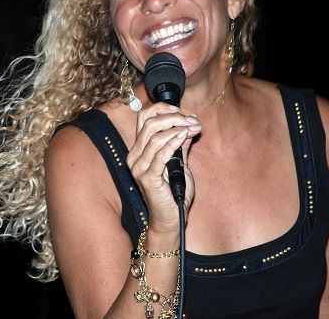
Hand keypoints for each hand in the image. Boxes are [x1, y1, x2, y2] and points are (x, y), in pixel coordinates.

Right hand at [126, 101, 199, 232]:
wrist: (171, 220)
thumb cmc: (174, 194)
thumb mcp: (180, 163)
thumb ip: (181, 144)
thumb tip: (190, 123)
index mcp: (138, 149)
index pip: (143, 118)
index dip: (162, 109)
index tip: (181, 110)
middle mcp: (134, 156)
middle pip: (149, 123)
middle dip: (173, 117)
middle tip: (192, 120)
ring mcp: (139, 167)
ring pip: (155, 136)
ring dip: (178, 127)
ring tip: (193, 127)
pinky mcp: (147, 178)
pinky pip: (160, 154)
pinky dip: (174, 142)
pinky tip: (185, 136)